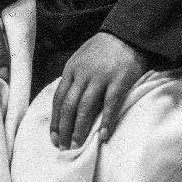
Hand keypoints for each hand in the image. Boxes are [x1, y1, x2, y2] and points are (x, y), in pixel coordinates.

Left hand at [51, 32, 149, 149]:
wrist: (127, 33)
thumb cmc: (103, 48)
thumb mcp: (81, 58)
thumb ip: (74, 78)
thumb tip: (66, 103)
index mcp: (71, 69)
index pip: (58, 98)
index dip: (55, 120)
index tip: (53, 137)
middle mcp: (83, 74)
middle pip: (69, 106)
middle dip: (64, 129)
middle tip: (64, 147)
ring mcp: (101, 77)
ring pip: (85, 108)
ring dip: (80, 129)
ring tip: (77, 145)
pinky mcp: (119, 80)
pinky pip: (110, 105)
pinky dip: (106, 121)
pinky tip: (103, 135)